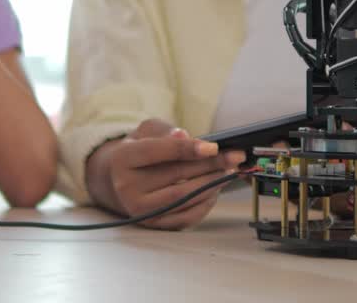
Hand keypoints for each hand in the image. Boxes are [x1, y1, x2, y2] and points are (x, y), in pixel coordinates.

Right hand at [101, 119, 245, 229]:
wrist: (122, 180)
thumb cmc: (140, 151)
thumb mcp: (147, 132)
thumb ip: (165, 131)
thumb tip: (185, 137)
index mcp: (123, 158)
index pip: (158, 152)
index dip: (188, 149)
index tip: (214, 147)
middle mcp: (127, 187)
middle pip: (175, 175)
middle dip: (210, 165)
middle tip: (234, 157)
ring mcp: (139, 210)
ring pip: (183, 197)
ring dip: (212, 184)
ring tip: (229, 171)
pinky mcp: (153, 225)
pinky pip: (186, 216)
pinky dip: (205, 203)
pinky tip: (216, 189)